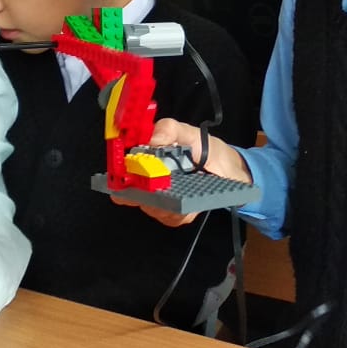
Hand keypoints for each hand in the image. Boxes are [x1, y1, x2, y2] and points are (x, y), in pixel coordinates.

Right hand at [111, 117, 251, 227]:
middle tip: (154, 186)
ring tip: (177, 191)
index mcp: (147, 162)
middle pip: (133, 196)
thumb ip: (169, 129)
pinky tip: (189, 204)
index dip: (117, 178)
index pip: (122, 173)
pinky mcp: (178, 214)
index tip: (121, 179)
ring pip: (153, 209)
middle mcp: (150, 184)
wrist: (230, 166)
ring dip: (162, 204)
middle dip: (140, 195)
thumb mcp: (186, 132)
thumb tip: (151, 140)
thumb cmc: (204, 147)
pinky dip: (179, 212)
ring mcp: (163, 200)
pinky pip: (172, 218)